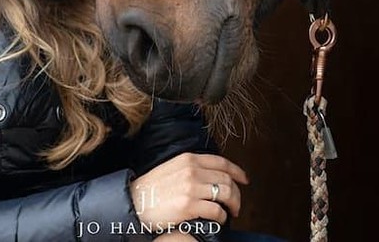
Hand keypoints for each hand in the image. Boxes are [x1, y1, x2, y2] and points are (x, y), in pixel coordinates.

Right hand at [130, 152, 248, 227]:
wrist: (134, 202)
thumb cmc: (152, 189)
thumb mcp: (172, 168)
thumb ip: (191, 168)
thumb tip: (211, 177)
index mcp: (188, 159)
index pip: (221, 162)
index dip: (237, 171)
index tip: (244, 179)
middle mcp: (192, 170)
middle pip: (227, 179)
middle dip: (237, 193)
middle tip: (236, 204)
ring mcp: (191, 187)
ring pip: (225, 193)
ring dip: (233, 205)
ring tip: (230, 213)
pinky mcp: (188, 205)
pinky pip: (216, 211)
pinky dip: (222, 217)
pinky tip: (218, 220)